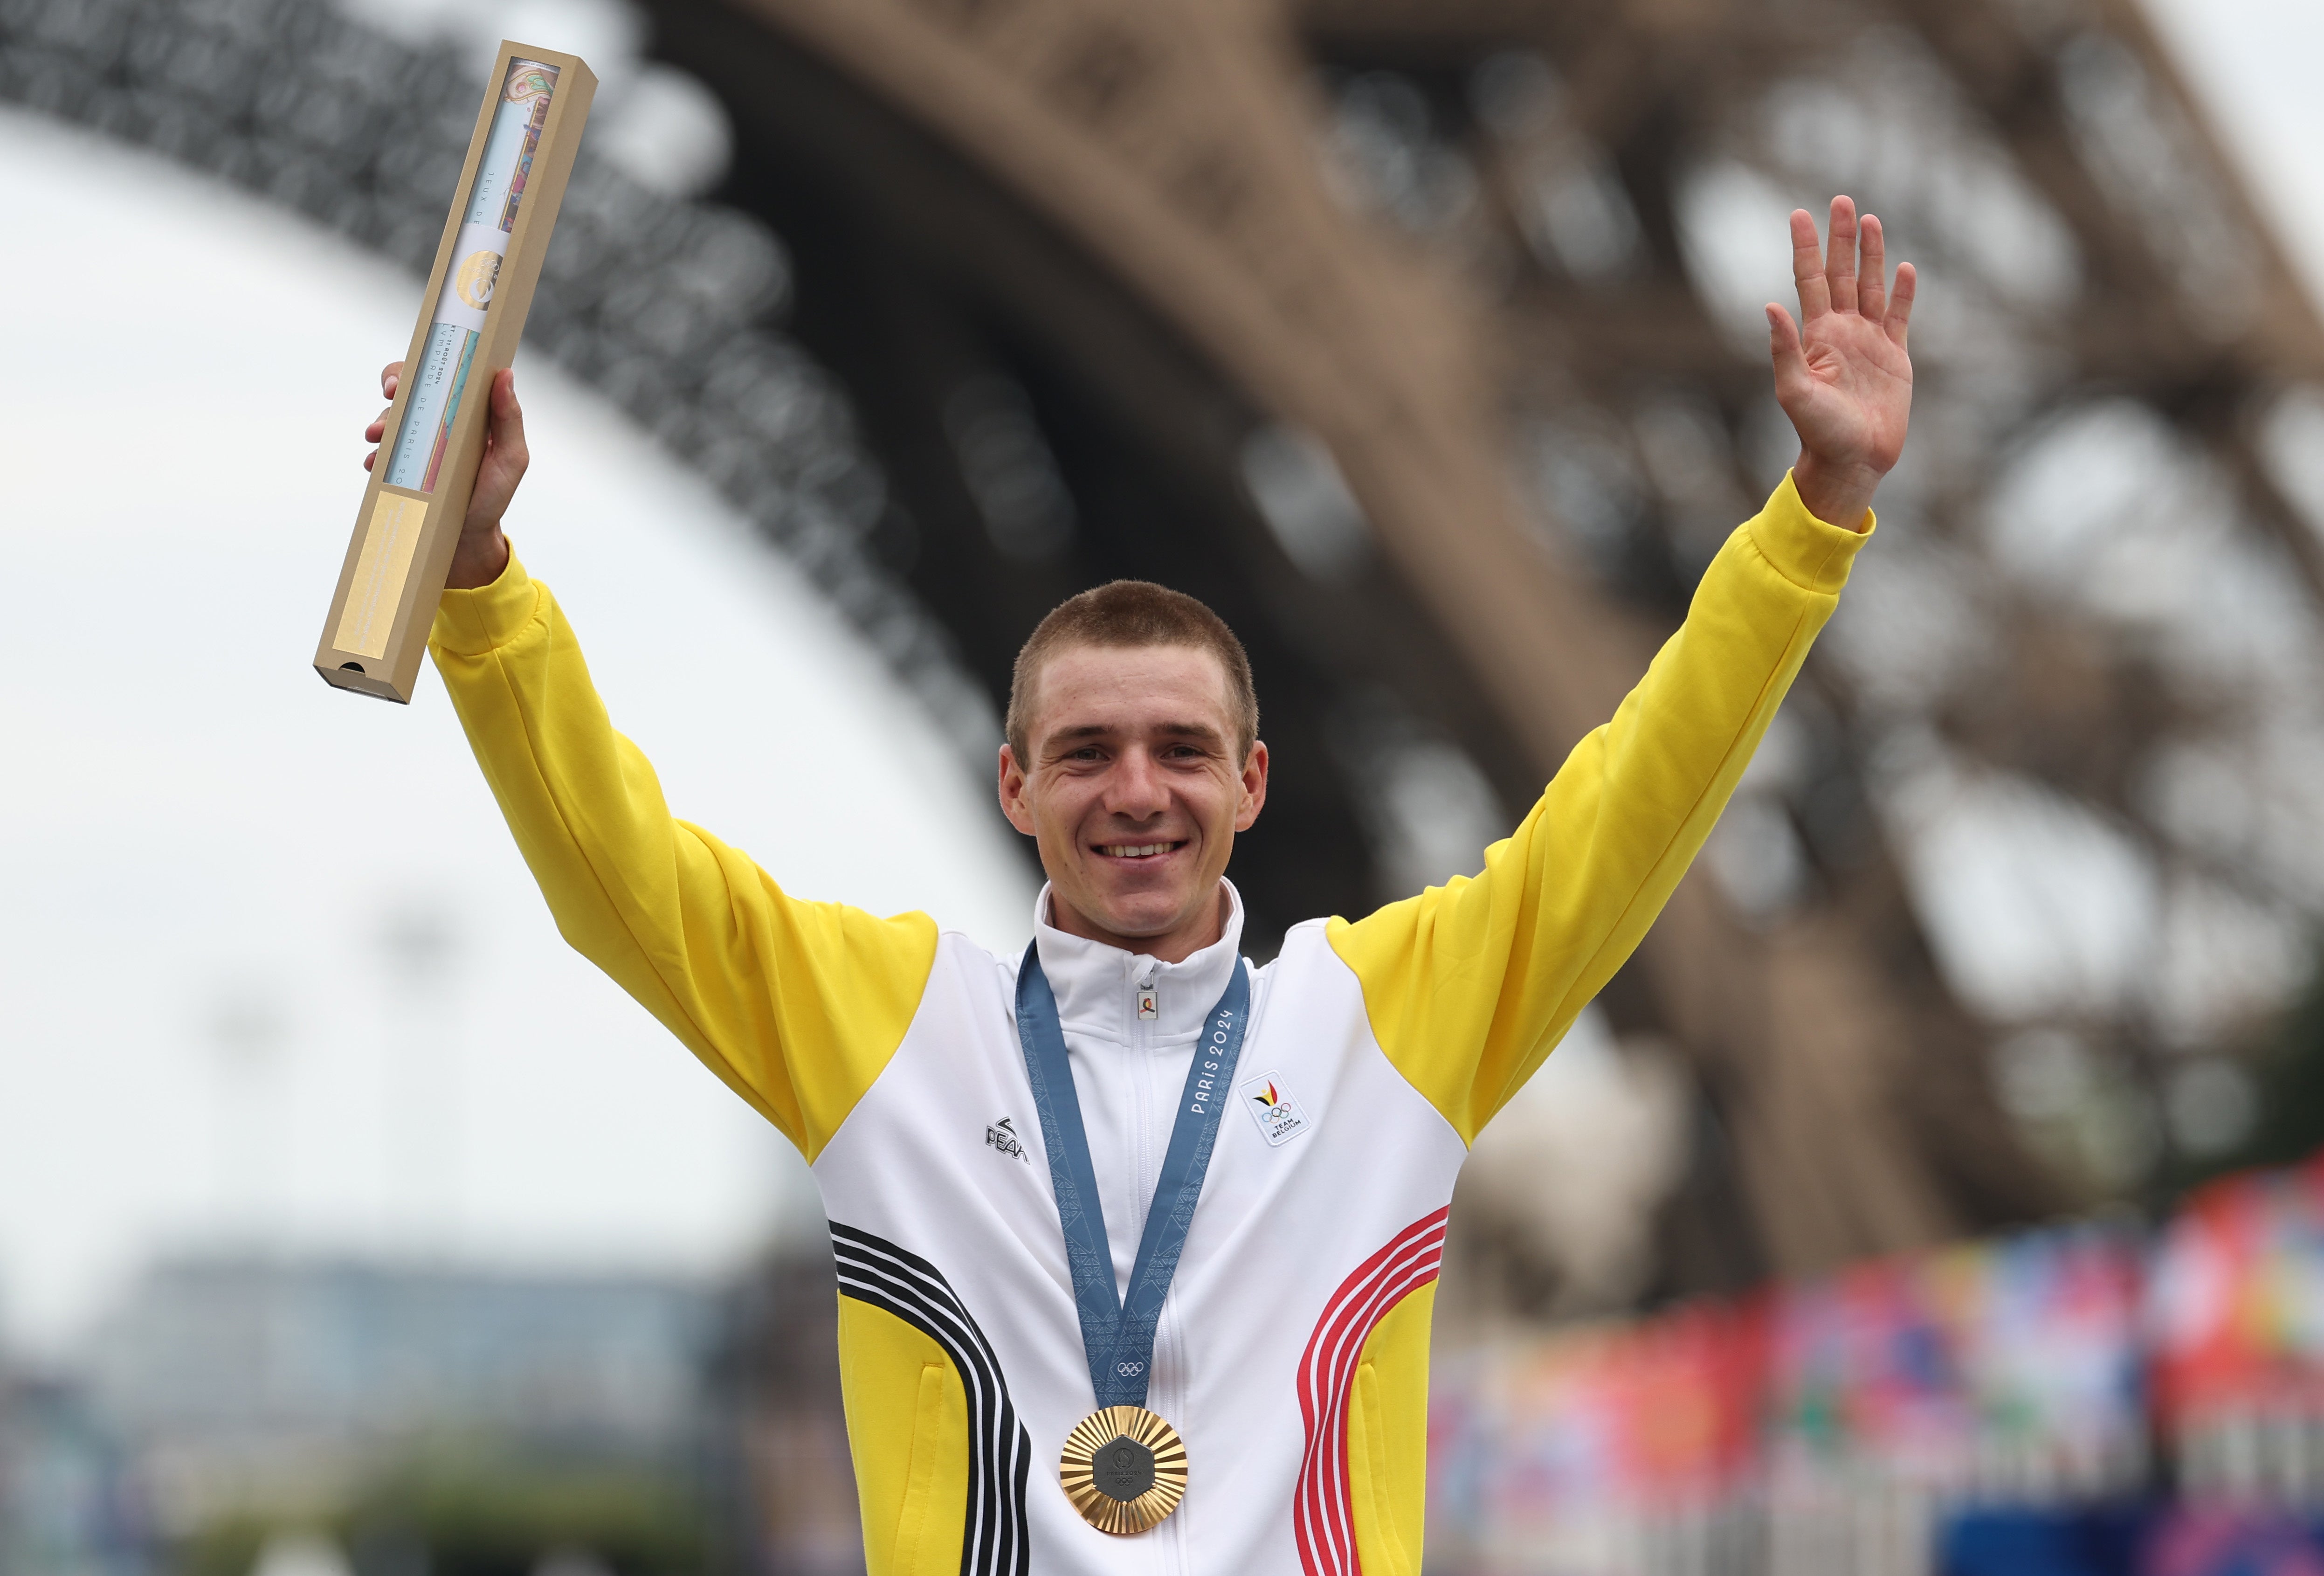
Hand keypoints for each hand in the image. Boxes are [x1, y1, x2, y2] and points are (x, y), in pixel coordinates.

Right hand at [362, 362, 525, 587]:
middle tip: (390, 394)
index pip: (445, 374)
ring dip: (381, 421)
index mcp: (466, 411)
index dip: (427, 363)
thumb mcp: (511, 459)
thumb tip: (505, 374)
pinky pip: (381, 450)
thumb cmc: (493, 494)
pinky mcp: (400, 463)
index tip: (419, 367)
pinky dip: (375, 453)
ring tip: (377, 437)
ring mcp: (416, 440)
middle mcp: (439, 420)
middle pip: (411, 386)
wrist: (467, 536)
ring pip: (392, 416)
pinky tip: (374, 463)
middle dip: (394, 383)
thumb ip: (509, 419)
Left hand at [1766, 196, 1914, 531]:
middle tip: (1841, 201)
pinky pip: (1900, 318)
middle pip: (1843, 273)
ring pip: (1872, 287)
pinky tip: (1905, 268)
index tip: (1799, 214)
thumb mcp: (1794, 390)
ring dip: (1872, 254)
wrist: (1852, 461)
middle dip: (1841, 239)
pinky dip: (1903, 293)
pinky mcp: (1895, 358)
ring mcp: (1870, 343)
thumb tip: (1769, 306)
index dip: (1805, 248)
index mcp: (1816, 336)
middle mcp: (1842, 333)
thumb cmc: (1818, 432)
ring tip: (1870, 220)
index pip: (1809, 280)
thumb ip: (1784, 349)